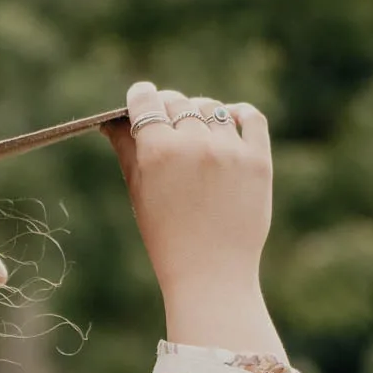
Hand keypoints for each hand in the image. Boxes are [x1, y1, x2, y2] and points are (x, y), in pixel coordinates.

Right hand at [99, 81, 285, 356]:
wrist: (211, 275)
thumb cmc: (166, 238)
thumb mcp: (139, 193)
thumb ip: (127, 150)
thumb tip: (114, 121)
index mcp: (158, 152)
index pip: (147, 100)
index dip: (141, 98)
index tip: (141, 100)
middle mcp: (194, 144)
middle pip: (178, 102)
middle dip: (168, 109)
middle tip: (167, 126)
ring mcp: (229, 150)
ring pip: (211, 107)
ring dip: (200, 115)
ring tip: (196, 137)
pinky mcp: (258, 160)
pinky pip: (250, 117)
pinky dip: (238, 115)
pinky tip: (228, 127)